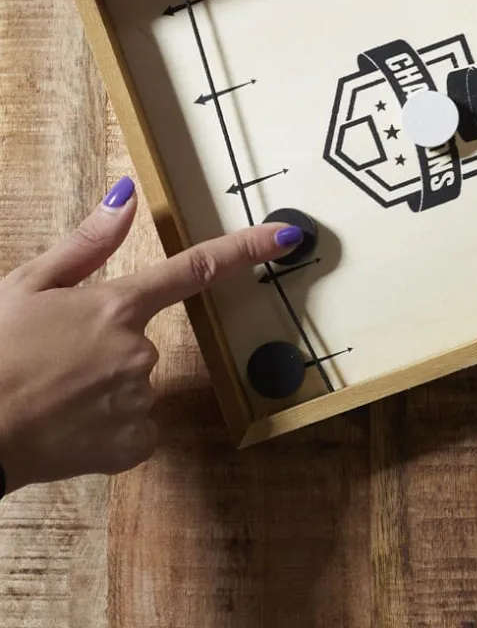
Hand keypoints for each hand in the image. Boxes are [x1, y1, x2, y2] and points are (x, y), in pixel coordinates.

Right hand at [0, 176, 302, 493]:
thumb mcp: (27, 286)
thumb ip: (87, 244)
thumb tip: (129, 195)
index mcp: (116, 306)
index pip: (196, 268)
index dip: (246, 249)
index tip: (288, 236)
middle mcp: (138, 350)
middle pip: (142, 343)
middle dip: (106, 351)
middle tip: (52, 365)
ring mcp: (138, 399)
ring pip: (135, 387)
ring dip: (103, 392)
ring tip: (51, 398)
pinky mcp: (131, 444)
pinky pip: (135, 430)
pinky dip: (109, 431)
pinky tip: (69, 429)